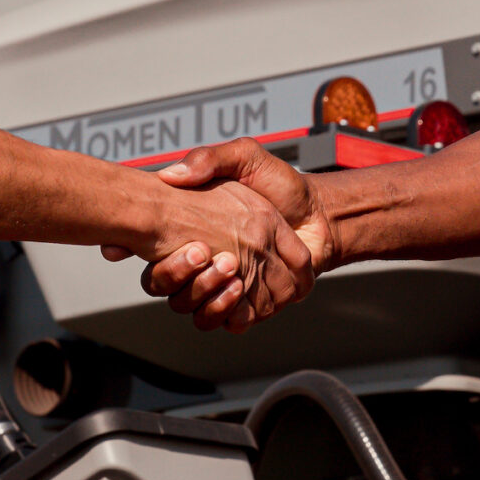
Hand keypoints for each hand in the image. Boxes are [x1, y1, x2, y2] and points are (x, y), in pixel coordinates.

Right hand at [133, 171, 318, 332]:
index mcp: (198, 236)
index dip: (161, 262)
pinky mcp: (253, 305)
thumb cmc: (281, 184)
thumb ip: (209, 159)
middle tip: (202, 253)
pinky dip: (231, 313)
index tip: (178, 242)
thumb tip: (170, 176)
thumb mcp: (244, 157)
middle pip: (175, 293)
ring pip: (198, 311)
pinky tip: (240, 291)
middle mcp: (209, 266)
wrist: (320, 211)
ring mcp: (230, 288)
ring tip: (229, 274)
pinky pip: (231, 323)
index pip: (159, 260)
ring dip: (208, 297)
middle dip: (185, 279)